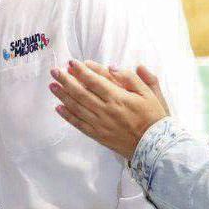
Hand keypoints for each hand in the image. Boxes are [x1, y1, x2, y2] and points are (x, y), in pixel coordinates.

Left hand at [48, 60, 168, 158]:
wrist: (155, 146)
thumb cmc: (154, 118)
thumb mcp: (150, 93)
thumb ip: (132, 78)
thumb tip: (112, 67)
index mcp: (119, 98)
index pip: (94, 81)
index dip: (81, 71)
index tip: (71, 62)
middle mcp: (106, 110)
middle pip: (81, 92)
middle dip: (66, 80)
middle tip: (54, 71)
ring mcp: (100, 124)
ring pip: (77, 107)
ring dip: (63, 96)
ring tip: (52, 86)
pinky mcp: (98, 135)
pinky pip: (79, 124)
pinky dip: (67, 116)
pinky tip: (58, 108)